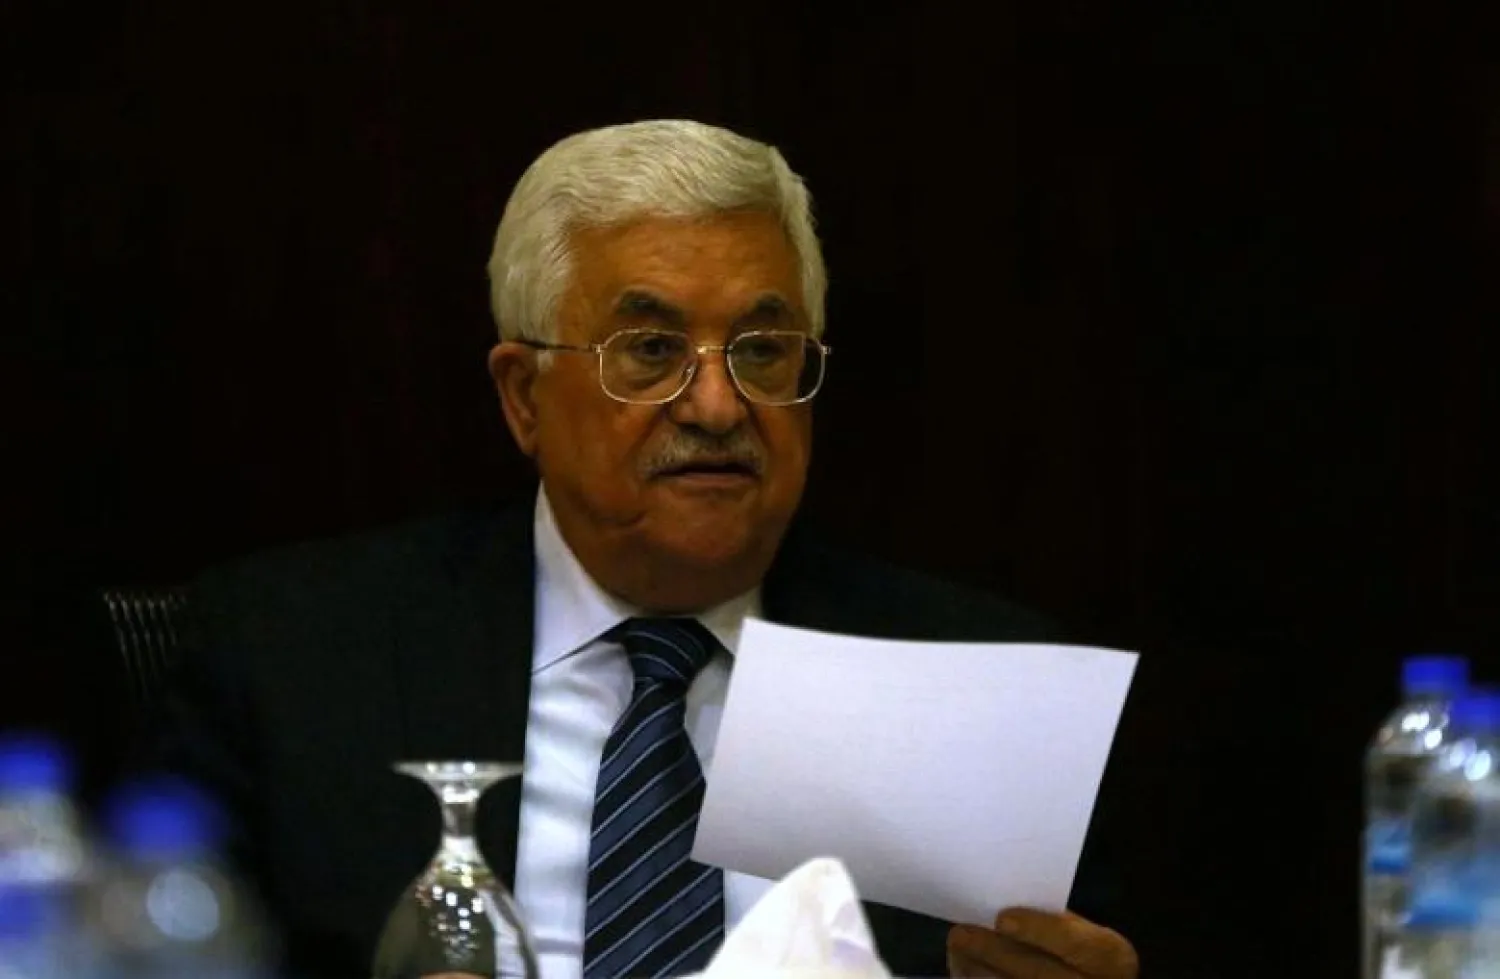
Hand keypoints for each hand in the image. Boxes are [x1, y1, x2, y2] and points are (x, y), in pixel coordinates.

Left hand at [947, 908, 1137, 978]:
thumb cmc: (1073, 953)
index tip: (1002, 918)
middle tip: (960, 933)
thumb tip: (998, 911)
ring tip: (958, 952)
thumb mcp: (1077, 934)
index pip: (1080, 946)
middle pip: (1044, 977)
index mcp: (1114, 960)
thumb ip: (1050, 924)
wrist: (1075, 976)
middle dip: (998, 954)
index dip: (1041, 931)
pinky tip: (964, 971)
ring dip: (982, 974)